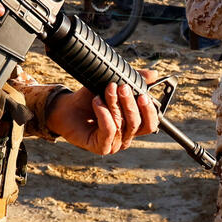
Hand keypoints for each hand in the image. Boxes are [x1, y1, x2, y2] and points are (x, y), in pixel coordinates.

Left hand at [45, 71, 160, 154]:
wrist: (67, 108)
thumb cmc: (91, 98)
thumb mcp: (114, 84)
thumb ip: (134, 80)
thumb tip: (155, 75)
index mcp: (132, 125)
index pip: (150, 124)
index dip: (149, 110)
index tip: (143, 94)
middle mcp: (125, 136)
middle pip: (137, 123)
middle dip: (130, 103)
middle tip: (122, 87)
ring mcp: (114, 144)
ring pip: (122, 125)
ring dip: (114, 104)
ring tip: (106, 89)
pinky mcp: (100, 147)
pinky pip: (109, 130)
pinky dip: (104, 113)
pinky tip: (97, 102)